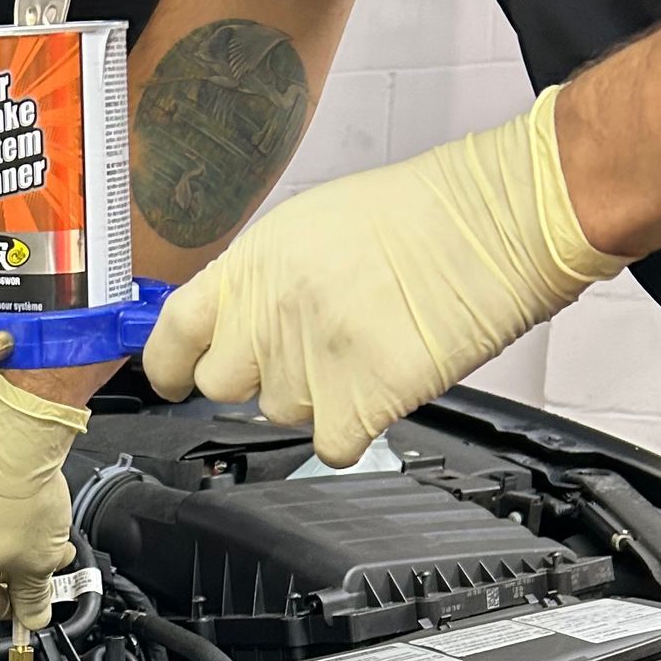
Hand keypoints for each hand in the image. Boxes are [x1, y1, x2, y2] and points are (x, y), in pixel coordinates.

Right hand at [0, 371, 88, 628]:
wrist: (13, 440)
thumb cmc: (21, 497)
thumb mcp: (40, 561)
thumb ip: (34, 595)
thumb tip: (34, 615)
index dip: (14, 604)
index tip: (29, 597)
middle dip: (13, 564)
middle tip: (43, 553)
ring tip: (31, 519)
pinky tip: (7, 492)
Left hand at [143, 88, 625, 462]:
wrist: (494, 224)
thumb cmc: (421, 215)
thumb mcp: (309, 226)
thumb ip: (259, 280)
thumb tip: (232, 322)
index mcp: (252, 265)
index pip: (172, 332)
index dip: (165, 363)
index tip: (170, 378)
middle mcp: (269, 317)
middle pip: (221, 387)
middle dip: (254, 377)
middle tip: (304, 350)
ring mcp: (309, 365)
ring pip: (282, 414)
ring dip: (316, 396)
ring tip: (363, 346)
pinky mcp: (356, 405)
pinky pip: (331, 445)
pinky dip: (357, 428)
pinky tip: (384, 381)